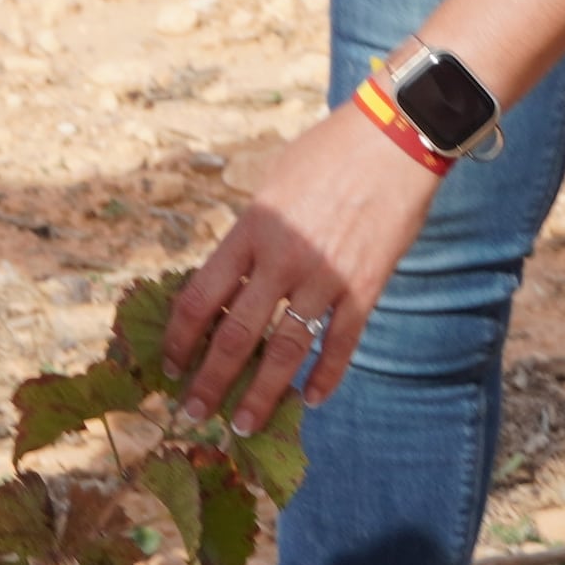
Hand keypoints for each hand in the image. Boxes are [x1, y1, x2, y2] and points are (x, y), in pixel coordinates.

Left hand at [162, 102, 442, 415]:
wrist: (395, 139)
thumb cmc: (326, 153)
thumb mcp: (271, 186)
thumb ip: (250, 235)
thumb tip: (226, 281)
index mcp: (250, 229)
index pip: (199, 297)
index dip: (180, 339)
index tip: (169, 366)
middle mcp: (282, 258)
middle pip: (235, 336)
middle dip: (210, 382)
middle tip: (193, 414)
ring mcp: (325, 277)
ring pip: (285, 352)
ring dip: (263, 395)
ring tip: (244, 425)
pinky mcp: (365, 287)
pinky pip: (340, 343)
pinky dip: (326, 376)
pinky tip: (313, 399)